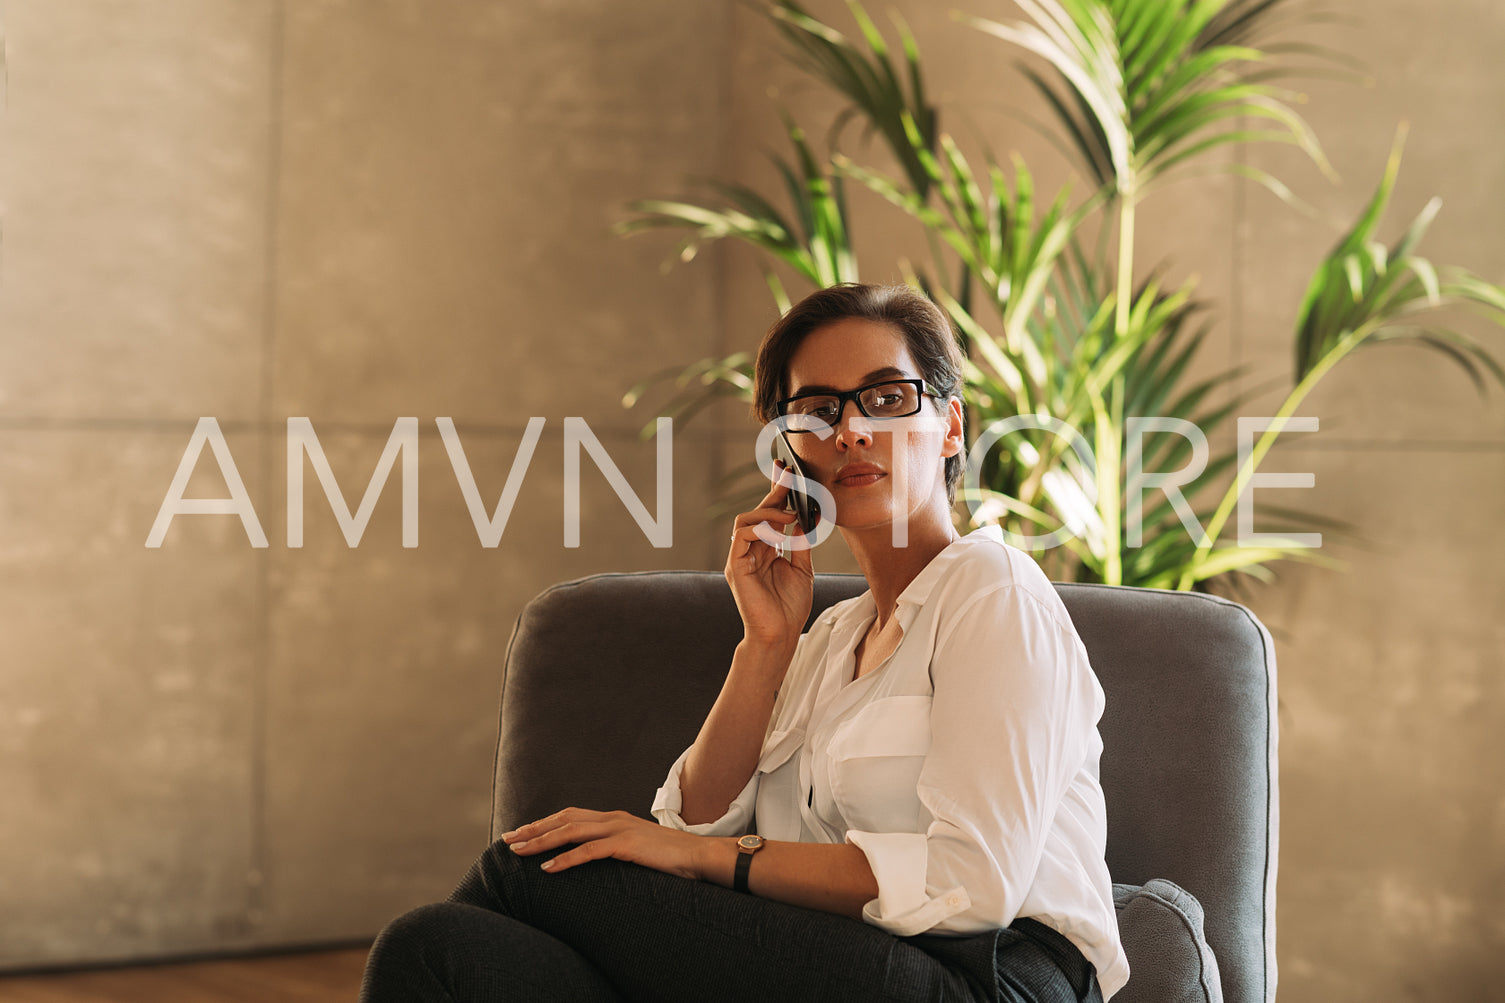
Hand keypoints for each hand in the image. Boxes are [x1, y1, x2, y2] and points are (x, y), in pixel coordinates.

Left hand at [502, 808, 711, 880]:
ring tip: (519, 852)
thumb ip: (616, 850)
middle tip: (508, 840)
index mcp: (614, 819)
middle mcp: (613, 818)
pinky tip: (548, 868)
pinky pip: (588, 851)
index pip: (571, 816)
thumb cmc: (670, 859)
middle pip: (564, 819)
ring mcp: (619, 829)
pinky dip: (565, 859)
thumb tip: (597, 862)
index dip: (544, 823)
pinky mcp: (626, 845)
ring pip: (570, 831)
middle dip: (534, 829)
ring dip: (541, 841)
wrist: (699, 857)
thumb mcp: (637, 850)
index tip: (522, 834)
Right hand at [725, 469, 814, 647]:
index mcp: (766, 550)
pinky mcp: (736, 566)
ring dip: (769, 512)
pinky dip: (760, 528)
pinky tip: (780, 532)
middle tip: (789, 475)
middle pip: (758, 512)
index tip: (789, 473)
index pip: (770, 516)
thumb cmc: (790, 609)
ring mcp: (741, 558)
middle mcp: (751, 551)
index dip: (778, 494)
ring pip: (747, 519)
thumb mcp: (803, 570)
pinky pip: (741, 535)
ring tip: (790, 514)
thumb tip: (803, 519)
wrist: (781, 636)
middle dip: (774, 492)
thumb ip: (800, 545)